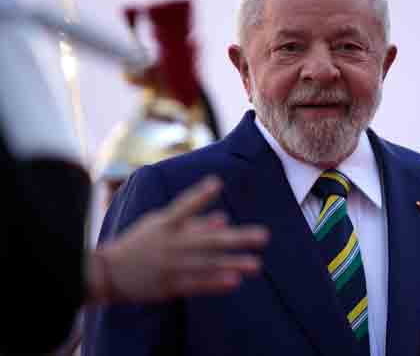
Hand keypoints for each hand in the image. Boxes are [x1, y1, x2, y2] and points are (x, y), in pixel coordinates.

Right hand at [87, 176, 268, 302]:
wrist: (106, 275)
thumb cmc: (139, 244)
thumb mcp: (160, 226)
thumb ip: (193, 222)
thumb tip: (224, 219)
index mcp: (164, 224)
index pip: (183, 206)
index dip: (198, 194)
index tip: (217, 182)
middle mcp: (169, 243)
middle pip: (207, 240)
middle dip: (237, 238)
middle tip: (264, 236)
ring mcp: (170, 265)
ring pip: (207, 264)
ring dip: (233, 263)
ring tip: (257, 265)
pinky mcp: (168, 285)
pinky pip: (195, 284)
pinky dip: (215, 283)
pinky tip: (234, 281)